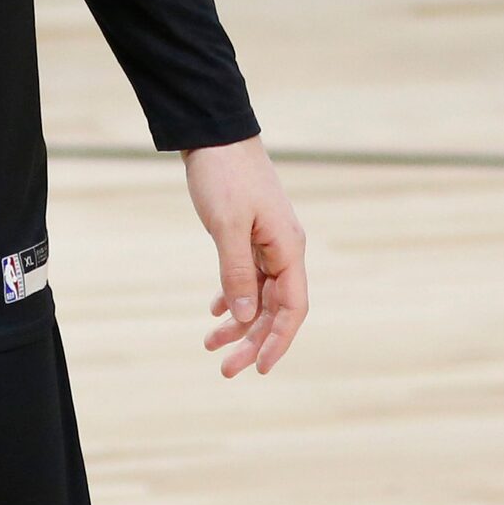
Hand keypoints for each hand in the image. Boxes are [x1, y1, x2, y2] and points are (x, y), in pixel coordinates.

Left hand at [182, 136, 307, 377]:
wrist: (216, 135)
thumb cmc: (224, 176)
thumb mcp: (227, 227)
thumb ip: (238, 273)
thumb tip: (246, 317)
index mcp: (288, 248)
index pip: (293, 308)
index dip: (278, 341)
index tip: (257, 369)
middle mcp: (284, 248)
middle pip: (275, 308)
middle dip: (252, 340)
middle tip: (224, 369)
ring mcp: (268, 241)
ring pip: (260, 295)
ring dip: (239, 322)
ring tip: (210, 344)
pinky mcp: (251, 234)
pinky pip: (249, 276)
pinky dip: (234, 296)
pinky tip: (216, 310)